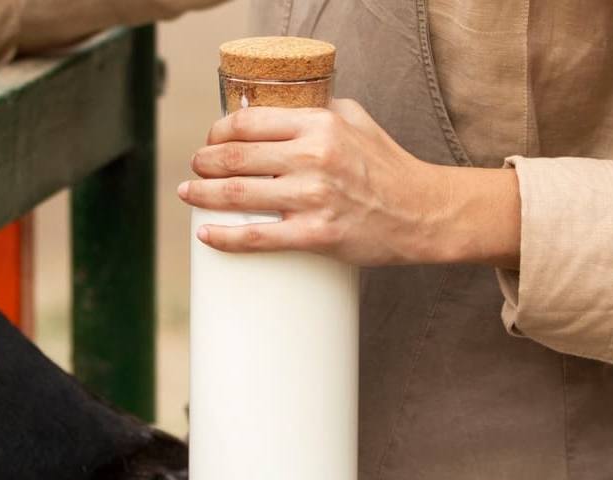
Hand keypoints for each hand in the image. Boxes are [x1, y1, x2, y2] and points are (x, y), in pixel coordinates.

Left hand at [178, 100, 520, 267]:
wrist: (424, 213)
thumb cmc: (388, 166)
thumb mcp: (357, 120)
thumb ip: (317, 109)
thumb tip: (275, 108)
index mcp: (319, 124)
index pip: (248, 122)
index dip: (217, 132)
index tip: (210, 141)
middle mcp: (313, 157)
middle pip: (233, 157)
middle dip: (202, 163)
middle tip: (194, 168)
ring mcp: (313, 198)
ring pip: (236, 195)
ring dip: (201, 195)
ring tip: (188, 194)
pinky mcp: (316, 235)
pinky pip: (256, 238)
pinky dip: (223, 237)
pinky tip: (205, 234)